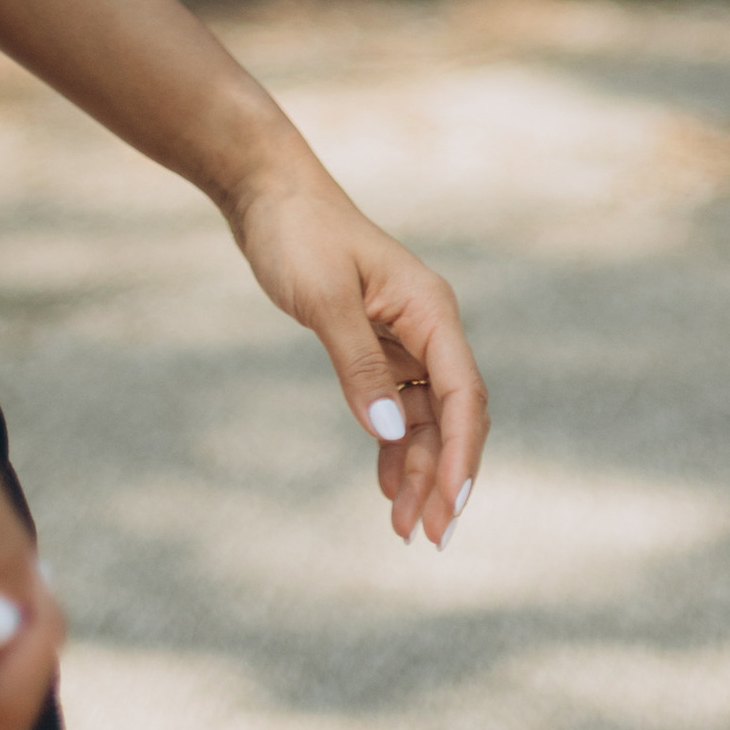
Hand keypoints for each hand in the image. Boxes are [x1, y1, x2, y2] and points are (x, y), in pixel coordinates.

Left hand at [225, 165, 488, 548]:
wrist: (267, 192)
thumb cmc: (298, 233)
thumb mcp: (325, 298)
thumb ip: (358, 364)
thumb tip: (388, 433)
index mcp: (430, 309)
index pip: (462, 395)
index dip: (461, 456)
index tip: (448, 508)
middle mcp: (427, 325)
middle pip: (451, 414)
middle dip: (445, 475)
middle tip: (427, 537)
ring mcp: (404, 336)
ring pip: (425, 417)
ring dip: (419, 469)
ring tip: (403, 527)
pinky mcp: (376, 343)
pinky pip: (397, 405)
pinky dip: (394, 446)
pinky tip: (387, 485)